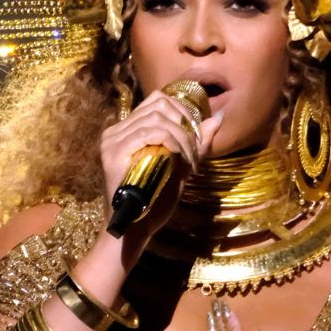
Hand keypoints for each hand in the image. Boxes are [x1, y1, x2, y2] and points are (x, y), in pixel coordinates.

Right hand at [99, 89, 221, 247]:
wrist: (135, 229)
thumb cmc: (155, 201)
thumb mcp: (181, 165)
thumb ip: (197, 141)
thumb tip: (218, 116)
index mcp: (126, 130)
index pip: (157, 100)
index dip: (183, 112)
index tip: (197, 138)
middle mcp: (115, 130)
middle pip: (160, 105)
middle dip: (186, 127)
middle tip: (195, 155)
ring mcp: (112, 140)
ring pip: (158, 118)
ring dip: (182, 139)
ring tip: (189, 164)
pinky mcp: (114, 152)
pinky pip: (150, 132)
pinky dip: (171, 142)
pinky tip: (178, 159)